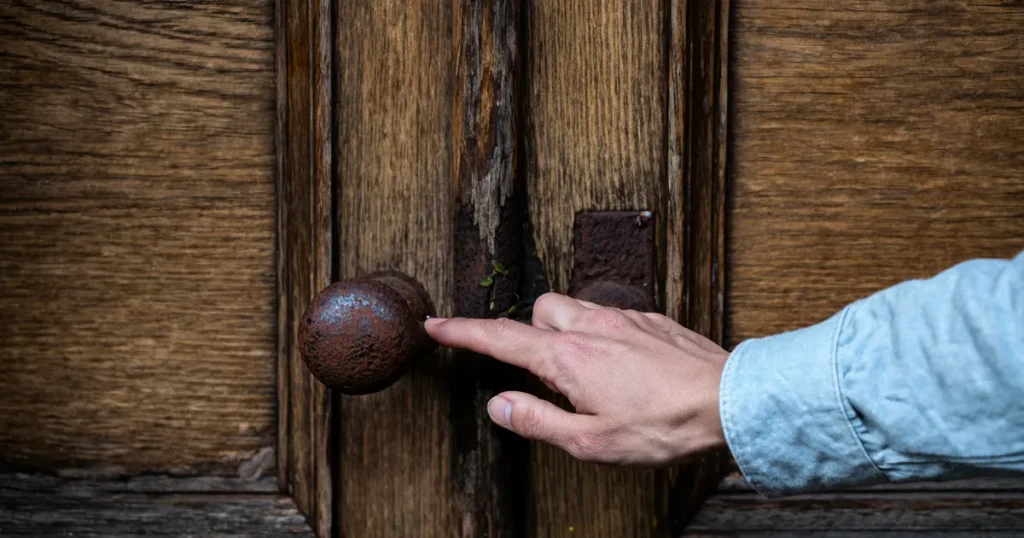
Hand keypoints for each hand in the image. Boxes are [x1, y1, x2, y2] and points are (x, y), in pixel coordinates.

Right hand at [424, 292, 727, 465]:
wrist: (728, 399)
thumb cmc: (664, 425)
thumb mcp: (591, 442)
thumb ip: (537, 421)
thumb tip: (498, 406)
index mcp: (567, 358)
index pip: (500, 338)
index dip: (463, 332)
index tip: (436, 326)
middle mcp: (590, 327)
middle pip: (537, 311)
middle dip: (526, 331)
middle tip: (537, 370)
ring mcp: (622, 318)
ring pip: (573, 307)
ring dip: (563, 329)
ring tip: (582, 370)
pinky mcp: (649, 319)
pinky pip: (608, 314)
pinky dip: (599, 332)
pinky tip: (620, 364)